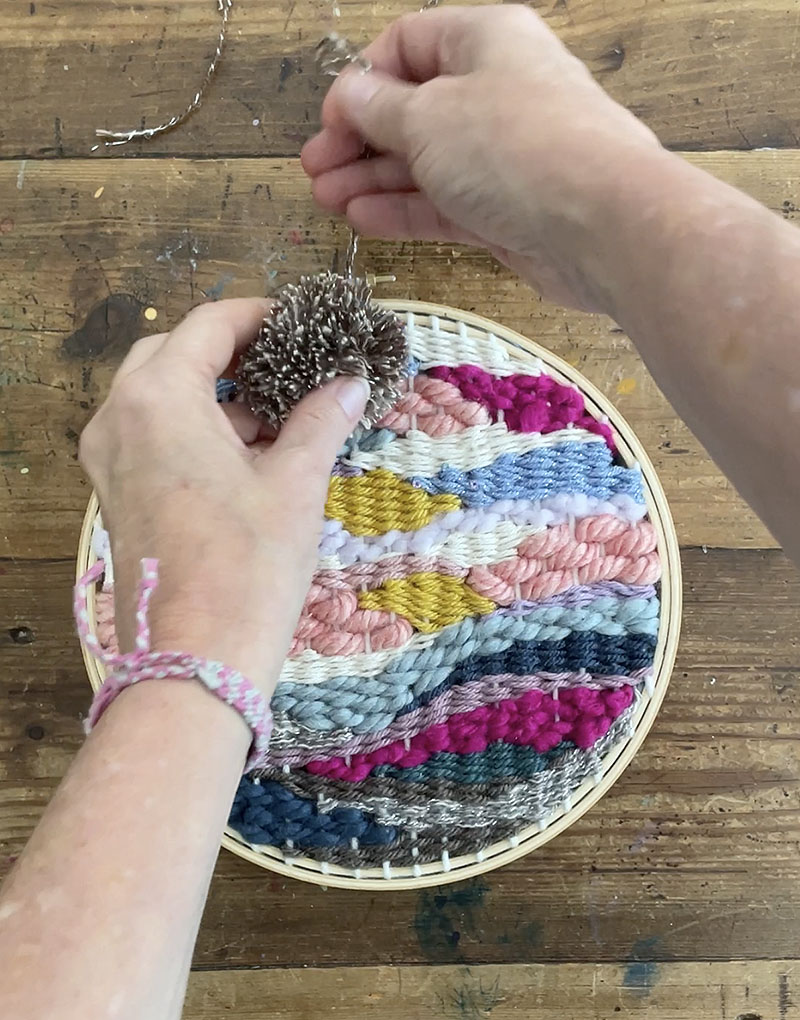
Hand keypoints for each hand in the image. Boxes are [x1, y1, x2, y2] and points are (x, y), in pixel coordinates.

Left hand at [79, 299, 368, 694]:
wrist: (196, 661)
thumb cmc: (247, 566)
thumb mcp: (294, 484)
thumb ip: (320, 421)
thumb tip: (350, 384)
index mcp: (157, 399)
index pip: (207, 325)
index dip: (259, 317)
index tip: (301, 324)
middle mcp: (118, 419)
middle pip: (173, 354)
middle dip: (231, 353)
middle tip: (288, 365)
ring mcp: (109, 460)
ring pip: (160, 397)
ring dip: (216, 394)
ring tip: (280, 415)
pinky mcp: (116, 494)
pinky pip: (153, 436)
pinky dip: (197, 429)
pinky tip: (250, 454)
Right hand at [302, 5, 662, 310]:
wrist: (601, 224)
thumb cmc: (516, 148)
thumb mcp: (427, 117)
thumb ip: (378, 109)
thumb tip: (349, 95)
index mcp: (483, 40)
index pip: (406, 47)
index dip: (360, 83)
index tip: (329, 124)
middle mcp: (496, 91)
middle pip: (412, 109)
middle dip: (359, 141)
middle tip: (315, 171)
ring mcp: (502, 155)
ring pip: (426, 161)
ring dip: (374, 180)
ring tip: (327, 201)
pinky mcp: (507, 208)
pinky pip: (445, 202)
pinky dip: (405, 210)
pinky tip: (364, 220)